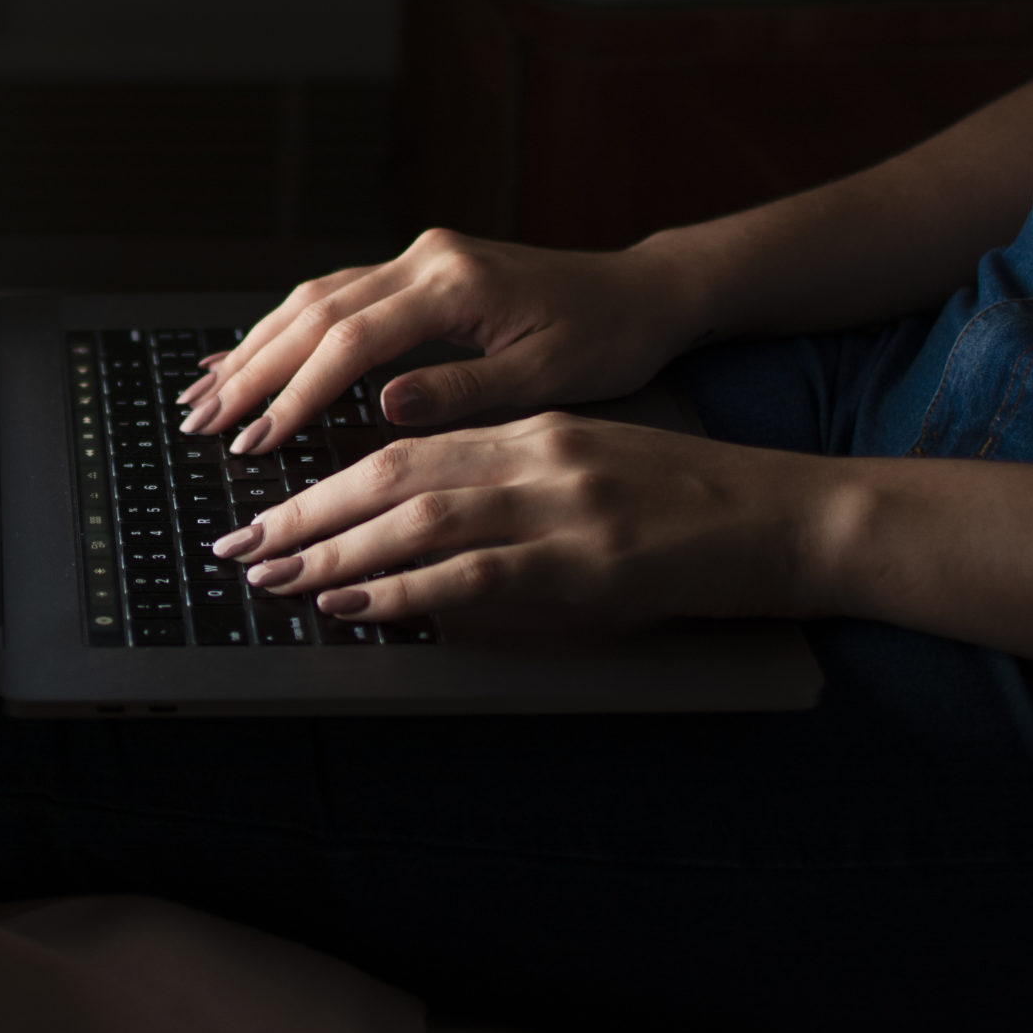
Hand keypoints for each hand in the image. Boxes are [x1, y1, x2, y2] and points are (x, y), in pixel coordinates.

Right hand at [177, 229, 704, 452]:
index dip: (297, 392)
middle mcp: (427, 259)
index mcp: (457, 284)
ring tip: (205, 395)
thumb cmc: (608, 339)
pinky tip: (247, 354)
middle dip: (252, 370)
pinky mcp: (417, 268)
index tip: (256, 439)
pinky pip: (334, 295)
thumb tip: (387, 407)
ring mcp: (417, 257)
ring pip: (313, 298)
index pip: (352, 341)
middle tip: (202, 421)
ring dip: (255, 347)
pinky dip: (285, 328)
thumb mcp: (550, 378)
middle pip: (314, 311)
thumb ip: (465, 391)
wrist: (643, 291)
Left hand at [211, 412, 840, 625]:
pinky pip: (473, 575)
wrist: (795, 518)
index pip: (405, 442)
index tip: (269, 502)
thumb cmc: (694, 505)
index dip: (327, 473)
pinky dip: (403, 590)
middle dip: (304, 510)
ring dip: (333, 551)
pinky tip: (353, 604)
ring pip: (419, 519)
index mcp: (533, 429)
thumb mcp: (589, 475)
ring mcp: (563, 506)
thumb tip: (418, 539)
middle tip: (238, 544)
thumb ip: (506, 492)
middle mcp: (537, 455)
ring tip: (271, 576)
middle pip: (391, 472)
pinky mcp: (590, 562)